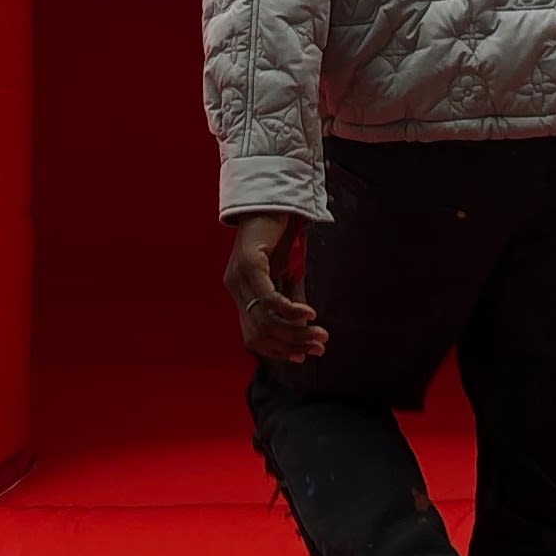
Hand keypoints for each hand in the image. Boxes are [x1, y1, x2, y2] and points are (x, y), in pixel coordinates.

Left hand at [224, 213, 326, 362]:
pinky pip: (269, 298)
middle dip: (292, 344)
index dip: (278, 350)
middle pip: (260, 333)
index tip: (302, 356)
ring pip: (265, 320)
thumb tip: (304, 329)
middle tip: (319, 347)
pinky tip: (309, 314)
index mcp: (241, 292)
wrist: (273, 199)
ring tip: (320, 334)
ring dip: (295, 331)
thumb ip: (292, 299)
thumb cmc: (280, 234)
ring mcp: (238, 277)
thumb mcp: (289, 272)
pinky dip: (290, 310)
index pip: (253, 336)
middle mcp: (235, 288)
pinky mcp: (249, 264)